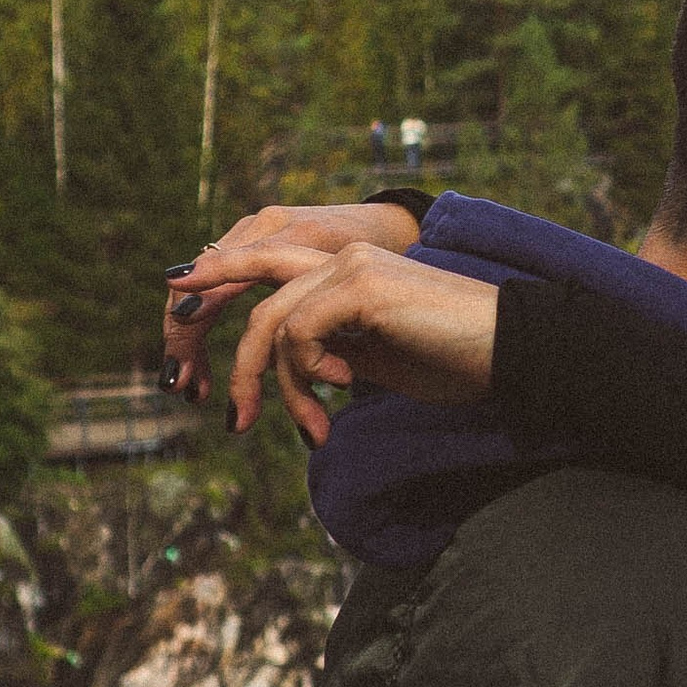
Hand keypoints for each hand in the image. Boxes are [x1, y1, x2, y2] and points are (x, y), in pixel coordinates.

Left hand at [161, 239, 501, 446]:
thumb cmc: (457, 360)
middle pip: (258, 302)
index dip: (218, 271)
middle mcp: (343, 257)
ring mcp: (350, 267)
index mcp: (348, 270)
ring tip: (314, 429)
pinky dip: (308, 372)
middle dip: (237, 365)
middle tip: (235, 422)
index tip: (177, 292)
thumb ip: (337, 350)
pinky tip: (345, 390)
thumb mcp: (381, 358)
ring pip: (273, 326)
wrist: (509, 351)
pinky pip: (297, 334)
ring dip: (282, 389)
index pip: (268, 265)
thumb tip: (301, 370)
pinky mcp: (360, 286)